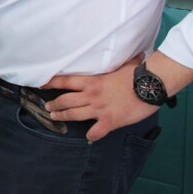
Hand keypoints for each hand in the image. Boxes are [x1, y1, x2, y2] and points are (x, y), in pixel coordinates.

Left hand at [45, 52, 192, 141]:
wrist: (151, 86)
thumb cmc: (139, 75)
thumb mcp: (124, 66)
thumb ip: (122, 63)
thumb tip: (136, 55)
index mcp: (92, 82)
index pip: (66, 81)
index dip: (51, 83)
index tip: (41, 85)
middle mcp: (92, 96)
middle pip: (65, 101)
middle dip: (54, 105)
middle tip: (47, 107)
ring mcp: (99, 109)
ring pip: (74, 115)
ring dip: (63, 117)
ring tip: (55, 118)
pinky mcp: (110, 121)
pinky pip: (96, 132)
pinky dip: (91, 136)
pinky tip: (89, 137)